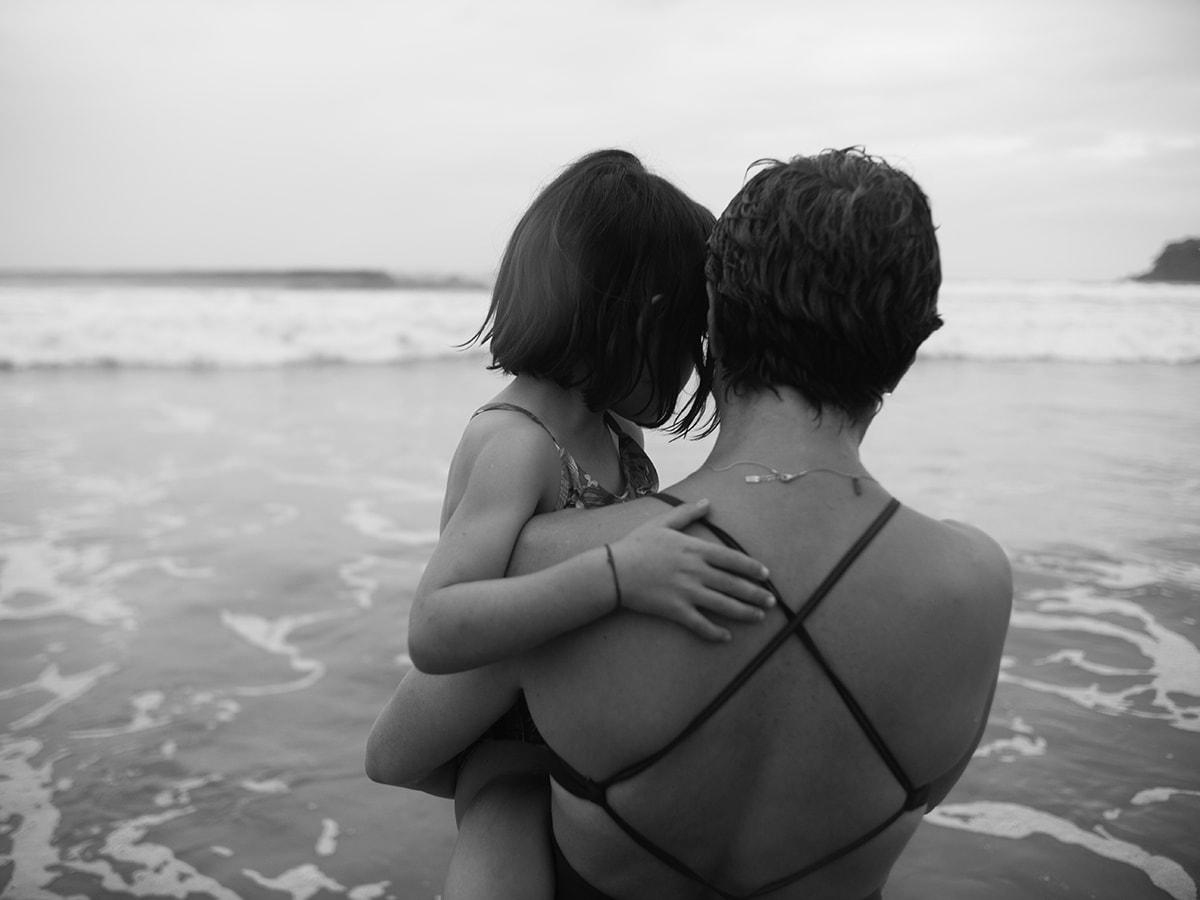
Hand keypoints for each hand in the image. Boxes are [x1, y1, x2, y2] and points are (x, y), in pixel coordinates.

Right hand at [607, 499, 774, 640]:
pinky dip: (715, 632)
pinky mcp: (676, 610)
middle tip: (771, 602)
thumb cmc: (637, 545)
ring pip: (723, 604)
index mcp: (695, 549)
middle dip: (756, 594)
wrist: (613, 571)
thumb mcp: (662, 523)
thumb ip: (687, 513)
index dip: (752, 568)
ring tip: (759, 617)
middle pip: (733, 584)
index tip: (766, 575)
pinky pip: (700, 624)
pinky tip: (726, 637)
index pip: (732, 559)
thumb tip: (708, 502)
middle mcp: (696, 571)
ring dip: (744, 612)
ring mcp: (687, 592)